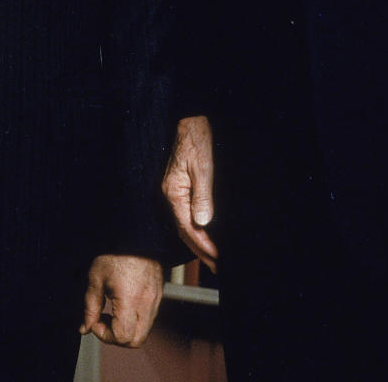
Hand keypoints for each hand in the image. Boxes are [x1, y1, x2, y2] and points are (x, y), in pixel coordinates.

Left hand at [80, 255, 162, 346]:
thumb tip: (86, 327)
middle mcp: (147, 303)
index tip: (96, 321)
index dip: (105, 335)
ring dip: (127, 330)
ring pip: (144, 332)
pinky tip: (124, 305)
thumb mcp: (96, 278)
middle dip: (117, 338)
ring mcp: (156, 299)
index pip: (122, 336)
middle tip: (104, 322)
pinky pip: (149, 318)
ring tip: (113, 311)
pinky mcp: (159, 294)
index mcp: (131, 299)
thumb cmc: (115, 251)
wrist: (137, 232)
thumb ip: (90, 307)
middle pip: (136, 341)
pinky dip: (136, 320)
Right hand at [161, 116, 218, 271]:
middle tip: (217, 266)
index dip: (203, 246)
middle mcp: (171, 195)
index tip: (216, 259)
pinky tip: (204, 235)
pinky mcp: (179, 188)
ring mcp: (174, 192)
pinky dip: (196, 229)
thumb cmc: (196, 138)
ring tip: (212, 258)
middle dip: (201, 251)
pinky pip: (186, 215)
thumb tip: (202, 223)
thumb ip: (202, 195)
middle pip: (184, 231)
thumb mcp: (202, 166)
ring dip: (198, 243)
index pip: (188, 227)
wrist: (190, 120)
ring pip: (184, 225)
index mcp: (173, 192)